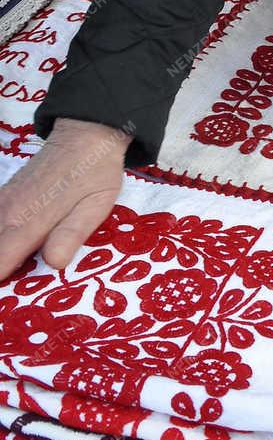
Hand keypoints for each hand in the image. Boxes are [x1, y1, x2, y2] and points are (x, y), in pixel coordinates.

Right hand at [0, 117, 131, 281]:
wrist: (85, 134)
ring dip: (0, 255)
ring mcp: (1, 203)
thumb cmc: (95, 173)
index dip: (1, 288)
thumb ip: (72, 233)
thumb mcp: (95, 205)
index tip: (9, 304)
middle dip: (1, 274)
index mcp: (28, 222)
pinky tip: (12, 245)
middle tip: (16, 291)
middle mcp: (6, 213)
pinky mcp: (3, 197)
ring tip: (17, 270)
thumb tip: (52, 263)